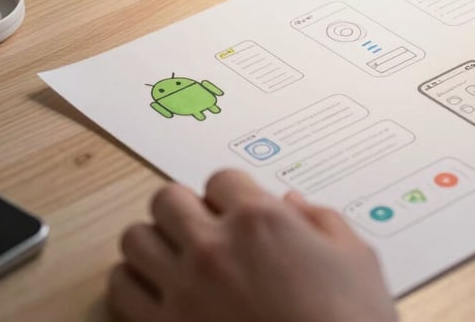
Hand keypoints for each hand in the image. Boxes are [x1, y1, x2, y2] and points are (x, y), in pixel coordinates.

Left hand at [108, 170, 396, 321]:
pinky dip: (134, 285)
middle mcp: (213, 248)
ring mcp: (182, 292)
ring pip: (134, 239)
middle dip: (185, 208)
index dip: (231, 193)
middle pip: (166, 198)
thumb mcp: (356, 259)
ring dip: (154, 242)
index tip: (237, 211)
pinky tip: (161, 295)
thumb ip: (321, 220)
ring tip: (176, 258)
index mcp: (260, 220)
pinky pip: (119, 291)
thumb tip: (293, 203)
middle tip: (202, 227)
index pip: (220, 179)